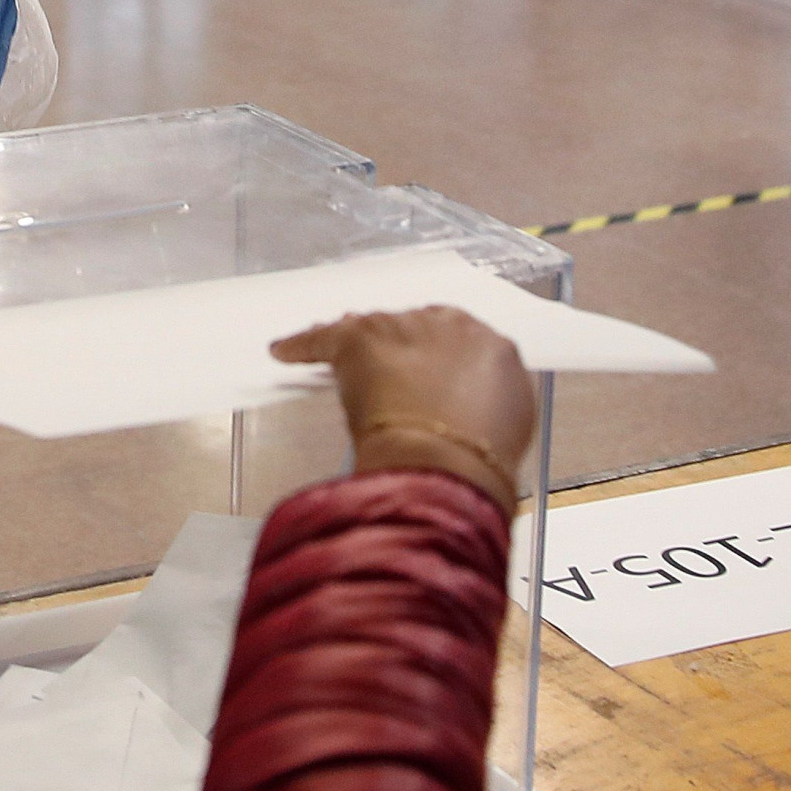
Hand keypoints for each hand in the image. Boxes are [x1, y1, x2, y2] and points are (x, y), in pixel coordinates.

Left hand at [270, 306, 538, 497]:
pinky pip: (322, 337)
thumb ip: (489, 404)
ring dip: (356, 346)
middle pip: (415, 327)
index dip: (435, 357)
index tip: (424, 371)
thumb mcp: (507, 428)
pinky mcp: (358, 337)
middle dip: (399, 346)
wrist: (446, 464)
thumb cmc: (479, 461)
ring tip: (339, 363)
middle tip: (383, 374)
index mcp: (492, 348)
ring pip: (371, 329)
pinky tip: (284, 350)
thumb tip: (471, 409)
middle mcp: (449, 326)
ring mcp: (402, 328)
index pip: (458, 340)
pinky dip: (301, 345)